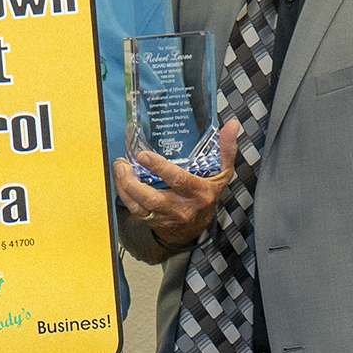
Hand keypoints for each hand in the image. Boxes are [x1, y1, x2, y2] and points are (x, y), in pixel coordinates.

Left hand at [113, 120, 238, 246]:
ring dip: (125, 187)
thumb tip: (233, 125)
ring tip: (120, 167)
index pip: (179, 180)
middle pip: (154, 198)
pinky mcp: (153, 221)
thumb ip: (226, 149)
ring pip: (140, 206)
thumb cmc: (208, 194)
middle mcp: (182, 207)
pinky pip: (135, 210)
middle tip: (123, 163)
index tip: (144, 155)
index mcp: (200, 193)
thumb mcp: (222, 173)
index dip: (160, 168)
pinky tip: (120, 179)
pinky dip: (124, 194)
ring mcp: (166, 216)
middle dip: (134, 182)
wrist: (196, 227)